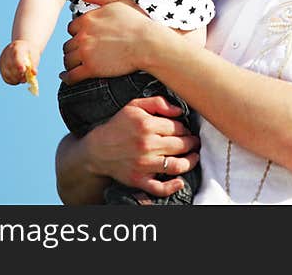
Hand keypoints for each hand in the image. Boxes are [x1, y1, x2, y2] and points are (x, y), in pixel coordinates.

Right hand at [0, 39, 38, 84]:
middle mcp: (7, 52)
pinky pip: (4, 76)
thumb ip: (34, 63)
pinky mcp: (1, 65)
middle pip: (9, 65)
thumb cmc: (31, 52)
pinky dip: (11, 80)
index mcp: (17, 46)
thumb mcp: (35, 55)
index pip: (16, 55)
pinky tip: (17, 80)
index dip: (18, 63)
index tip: (23, 71)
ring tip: (23, 80)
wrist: (24, 46)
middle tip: (25, 80)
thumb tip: (34, 73)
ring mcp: (3, 59)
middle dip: (17, 75)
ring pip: (5, 72)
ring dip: (14, 79)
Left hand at [60, 0, 158, 85]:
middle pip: (68, 45)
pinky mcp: (91, 68)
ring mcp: (86, 53)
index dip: (77, 34)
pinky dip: (68, 78)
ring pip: (68, 60)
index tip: (82, 39)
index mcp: (88, 19)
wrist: (147, 43)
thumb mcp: (118, 4)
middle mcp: (83, 35)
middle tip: (79, 53)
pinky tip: (68, 78)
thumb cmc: (137, 24)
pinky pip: (72, 76)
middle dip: (73, 49)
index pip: (71, 28)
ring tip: (74, 66)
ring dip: (70, 63)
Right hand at [83, 96, 200, 195]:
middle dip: (191, 143)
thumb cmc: (118, 126)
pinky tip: (181, 181)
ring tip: (194, 157)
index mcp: (146, 125)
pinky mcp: (139, 179)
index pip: (178, 127)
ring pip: (177, 165)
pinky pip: (160, 188)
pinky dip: (173, 186)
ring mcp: (144, 164)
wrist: (97, 149)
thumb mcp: (134, 106)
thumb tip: (180, 111)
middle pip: (181, 145)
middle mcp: (147, 145)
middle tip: (194, 142)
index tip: (185, 130)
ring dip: (190, 161)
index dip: (185, 128)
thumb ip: (158, 103)